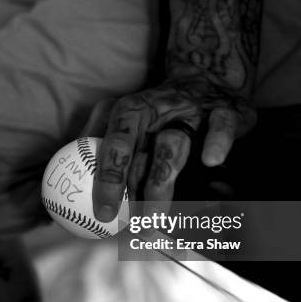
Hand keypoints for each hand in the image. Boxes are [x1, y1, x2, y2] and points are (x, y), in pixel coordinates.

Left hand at [89, 78, 255, 221]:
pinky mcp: (224, 111)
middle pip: (136, 146)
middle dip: (130, 186)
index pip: (111, 144)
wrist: (208, 79)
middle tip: (128, 222)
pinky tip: (210, 161)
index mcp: (129, 110)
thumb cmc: (161, 115)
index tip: (103, 212)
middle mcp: (156, 107)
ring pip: (172, 146)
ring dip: (161, 183)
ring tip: (155, 218)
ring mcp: (189, 109)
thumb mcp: (131, 123)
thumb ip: (104, 150)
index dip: (106, 178)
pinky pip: (221, 126)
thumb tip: (76, 192)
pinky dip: (216, 140)